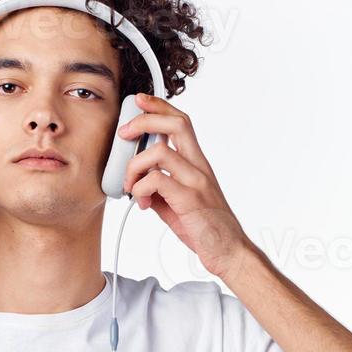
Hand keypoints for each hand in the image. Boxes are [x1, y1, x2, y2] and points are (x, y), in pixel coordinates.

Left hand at [118, 92, 251, 280]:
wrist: (228, 251)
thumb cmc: (205, 227)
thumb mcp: (177, 203)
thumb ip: (159, 188)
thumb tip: (136, 183)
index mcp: (197, 163)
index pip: (181, 122)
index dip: (159, 106)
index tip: (140, 100)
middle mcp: (199, 167)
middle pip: (176, 123)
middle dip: (145, 120)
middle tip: (124, 133)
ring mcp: (196, 181)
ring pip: (160, 152)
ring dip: (134, 166)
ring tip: (130, 185)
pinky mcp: (190, 199)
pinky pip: (156, 180)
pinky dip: (141, 189)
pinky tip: (142, 204)